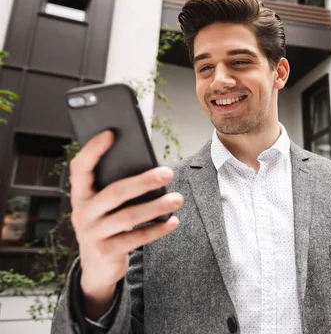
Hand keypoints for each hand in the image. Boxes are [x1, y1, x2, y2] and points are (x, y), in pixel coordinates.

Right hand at [69, 131, 183, 319]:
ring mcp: (92, 233)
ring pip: (129, 216)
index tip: (111, 133)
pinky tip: (173, 221)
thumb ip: (117, 190)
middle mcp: (82, 213)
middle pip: (115, 192)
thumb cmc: (107, 226)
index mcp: (81, 195)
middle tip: (168, 172)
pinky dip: (157, 229)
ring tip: (177, 199)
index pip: (81, 168)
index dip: (93, 150)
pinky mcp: (106, 251)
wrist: (97, 268)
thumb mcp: (105, 207)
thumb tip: (150, 170)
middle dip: (144, 181)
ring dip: (157, 206)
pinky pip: (136, 238)